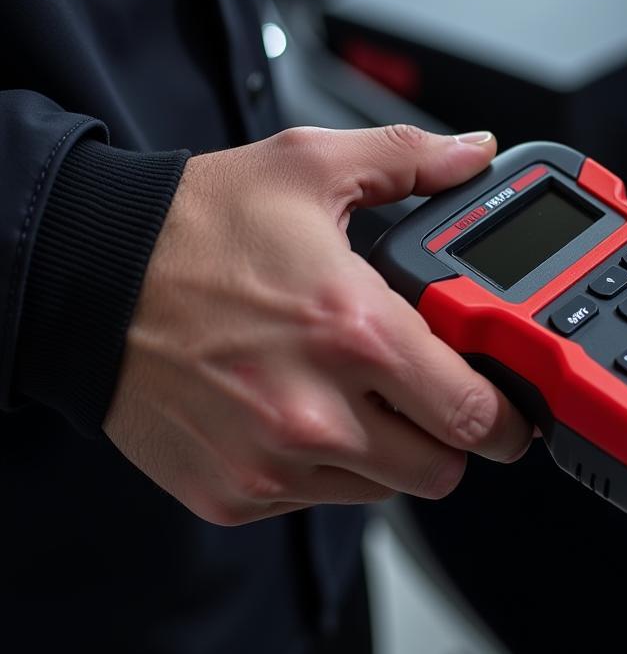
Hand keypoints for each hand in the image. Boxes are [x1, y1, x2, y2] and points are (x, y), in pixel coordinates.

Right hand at [104, 125, 530, 525]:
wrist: (89, 278)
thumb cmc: (197, 227)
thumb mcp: (309, 167)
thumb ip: (408, 160)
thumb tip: (472, 154)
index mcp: (354, 331)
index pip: (473, 412)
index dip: (506, 416)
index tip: (509, 408)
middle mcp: (318, 410)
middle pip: (441, 469)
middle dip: (453, 437)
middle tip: (437, 400)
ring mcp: (273, 462)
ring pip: (384, 491)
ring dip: (391, 454)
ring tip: (360, 396)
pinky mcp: (234, 492)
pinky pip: (317, 499)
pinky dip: (328, 469)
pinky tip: (302, 414)